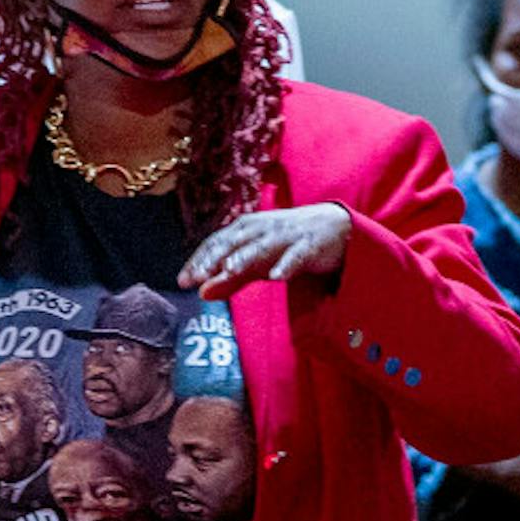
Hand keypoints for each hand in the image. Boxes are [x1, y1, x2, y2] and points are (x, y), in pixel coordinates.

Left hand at [178, 203, 351, 300]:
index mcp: (246, 229)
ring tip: (230, 270)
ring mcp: (287, 235)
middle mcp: (263, 228)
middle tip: (199, 276)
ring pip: (262, 245)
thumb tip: (200, 293)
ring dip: (246, 256)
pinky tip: (277, 276)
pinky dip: (286, 263)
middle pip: (235, 242)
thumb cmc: (289, 244)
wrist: (336, 227)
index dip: (200, 260)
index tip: (183, 280)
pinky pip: (296, 254)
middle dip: (215, 258)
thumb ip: (231, 279)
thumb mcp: (257, 262)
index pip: (217, 243)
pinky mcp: (310, 244)